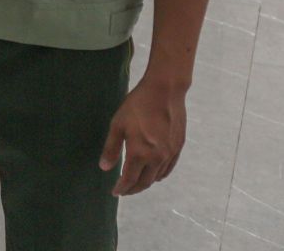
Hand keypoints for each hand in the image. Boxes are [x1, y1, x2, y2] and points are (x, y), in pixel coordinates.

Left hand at [98, 77, 186, 196]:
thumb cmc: (137, 105)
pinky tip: (154, 172)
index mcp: (140, 153)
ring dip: (146, 182)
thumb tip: (105, 168)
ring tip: (136, 181)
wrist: (165, 91)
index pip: (130, 179)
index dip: (122, 188)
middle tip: (124, 190)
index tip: (115, 192)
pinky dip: (159, 175)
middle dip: (133, 189)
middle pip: (145, 182)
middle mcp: (157, 158)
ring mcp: (170, 153)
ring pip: (157, 177)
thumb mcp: (118, 124)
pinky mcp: (178, 147)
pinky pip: (168, 169)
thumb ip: (111, 148)